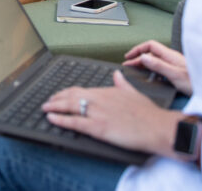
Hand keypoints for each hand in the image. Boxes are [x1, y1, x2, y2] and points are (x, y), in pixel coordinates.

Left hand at [42, 71, 182, 155]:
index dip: (67, 92)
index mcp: (107, 91)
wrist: (157, 127)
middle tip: (47, 101)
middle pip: (71, 96)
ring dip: (54, 107)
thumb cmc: (148, 113)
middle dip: (57, 98)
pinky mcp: (98, 127)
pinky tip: (51, 118)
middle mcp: (99, 99)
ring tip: (44, 108)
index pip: (81, 90)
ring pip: (70, 106)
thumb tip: (116, 74)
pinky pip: (75, 122)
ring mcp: (98, 113)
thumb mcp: (134, 92)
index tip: (59, 94)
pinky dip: (60, 119)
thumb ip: (122, 83)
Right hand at [123, 40, 191, 95]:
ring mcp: (174, 65)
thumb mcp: (175, 74)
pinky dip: (151, 70)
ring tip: (135, 69)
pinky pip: (160, 68)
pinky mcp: (176, 73)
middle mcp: (172, 59)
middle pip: (151, 53)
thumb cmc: (196, 83)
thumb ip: (158, 65)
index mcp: (170, 56)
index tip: (128, 56)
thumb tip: (143, 57)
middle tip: (128, 65)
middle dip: (138, 57)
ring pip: (155, 60)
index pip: (150, 45)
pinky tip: (149, 76)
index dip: (138, 49)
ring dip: (144, 63)